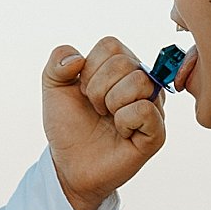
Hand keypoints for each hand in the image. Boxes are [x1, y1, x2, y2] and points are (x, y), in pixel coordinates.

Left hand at [41, 37, 168, 209]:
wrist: (69, 164)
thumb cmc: (68, 126)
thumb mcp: (53, 88)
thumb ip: (58, 60)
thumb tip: (78, 58)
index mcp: (121, 66)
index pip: (111, 45)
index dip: (89, 69)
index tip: (84, 92)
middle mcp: (142, 81)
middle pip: (124, 63)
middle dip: (97, 89)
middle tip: (95, 109)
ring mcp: (153, 105)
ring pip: (139, 82)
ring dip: (110, 104)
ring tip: (108, 119)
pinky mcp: (157, 132)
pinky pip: (145, 110)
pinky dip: (124, 121)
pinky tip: (121, 132)